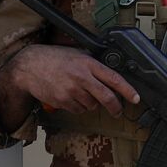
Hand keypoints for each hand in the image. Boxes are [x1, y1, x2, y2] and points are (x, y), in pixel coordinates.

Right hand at [3, 44, 139, 115]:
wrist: (29, 66)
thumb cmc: (55, 59)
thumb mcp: (78, 54)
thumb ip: (94, 66)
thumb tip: (113, 79)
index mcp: (88, 64)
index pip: (114, 79)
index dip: (128, 90)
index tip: (136, 98)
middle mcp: (81, 77)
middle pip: (106, 98)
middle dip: (115, 107)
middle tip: (118, 111)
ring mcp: (71, 90)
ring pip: (92, 106)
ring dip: (91, 104)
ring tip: (81, 92)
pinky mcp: (62, 101)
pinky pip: (78, 110)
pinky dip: (78, 106)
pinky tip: (70, 96)